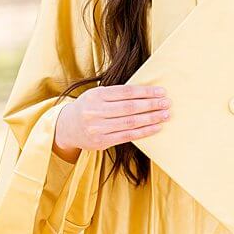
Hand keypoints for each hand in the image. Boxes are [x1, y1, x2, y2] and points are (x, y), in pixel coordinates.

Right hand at [54, 84, 171, 155]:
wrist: (66, 127)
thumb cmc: (88, 107)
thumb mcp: (97, 94)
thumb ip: (117, 94)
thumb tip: (146, 91)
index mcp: (96, 96)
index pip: (126, 92)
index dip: (145, 92)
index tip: (161, 91)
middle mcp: (96, 112)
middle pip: (130, 108)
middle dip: (151, 105)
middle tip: (167, 103)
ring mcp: (98, 128)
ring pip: (130, 122)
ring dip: (151, 119)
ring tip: (165, 115)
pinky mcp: (101, 142)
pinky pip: (127, 136)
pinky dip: (144, 131)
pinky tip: (156, 127)